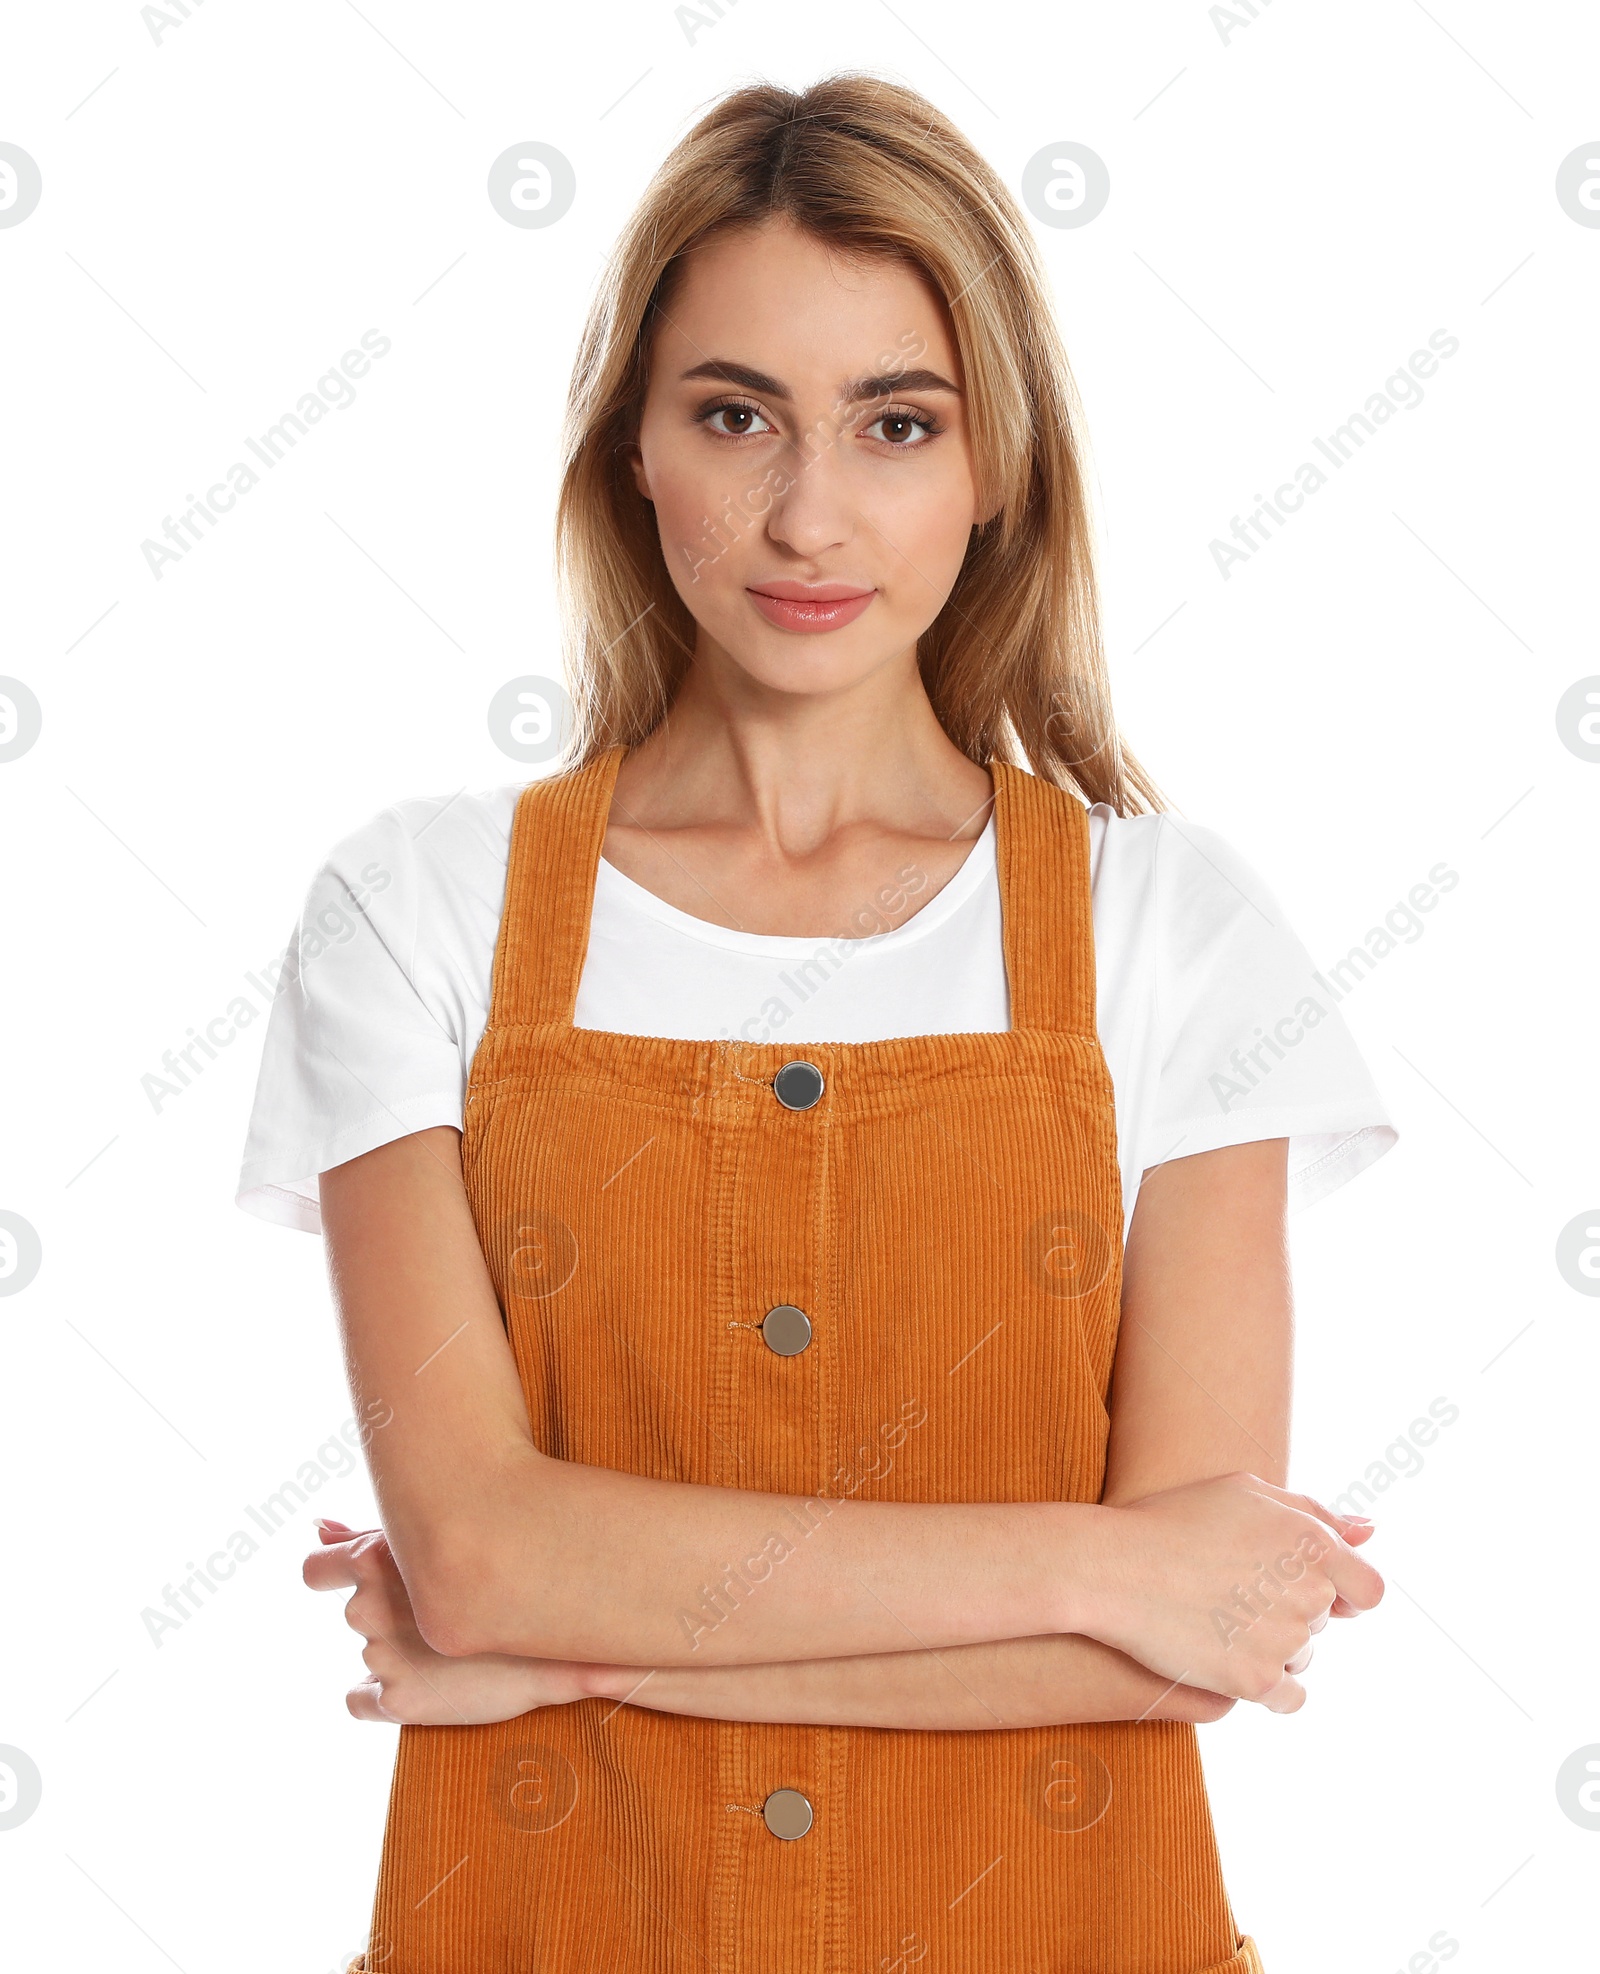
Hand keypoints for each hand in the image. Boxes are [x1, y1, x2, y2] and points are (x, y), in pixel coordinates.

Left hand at [302, 1518, 596, 1724]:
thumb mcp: (437, 1538)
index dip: (332, 1574)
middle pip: (358, 1613)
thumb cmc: (505, 1568)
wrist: (555, 1631)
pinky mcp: (397, 1699)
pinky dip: (378, 1696)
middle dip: (391, 1615)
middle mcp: (369, 1606)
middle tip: (442, 1612)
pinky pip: (360, 1699)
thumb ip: (368, 1535)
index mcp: (379, 1557)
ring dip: (399, 1652)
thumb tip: (316, 1524)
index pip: (318, 1568)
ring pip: (370, 1654)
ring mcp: (382, 1654)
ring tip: (451, 1646)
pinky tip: (424, 1683)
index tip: (355, 1578)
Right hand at [1077, 1472, 1383, 1713]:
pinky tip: (1229, 1660)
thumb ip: (1314, 1512)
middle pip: (1323, 1621)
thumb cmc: (1174, 1520)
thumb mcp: (1245, 1493)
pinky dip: (1266, 1685)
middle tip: (1232, 1592)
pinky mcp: (1255, 1681)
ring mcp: (1284, 1640)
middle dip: (1290, 1610)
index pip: (1369, 1590)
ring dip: (1274, 1647)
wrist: (1112, 1568)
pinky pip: (1288, 1697)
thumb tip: (1370, 1532)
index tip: (1306, 1590)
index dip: (1343, 1593)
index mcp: (1313, 1543)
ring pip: (1303, 1657)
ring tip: (1217, 1619)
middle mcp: (1309, 1593)